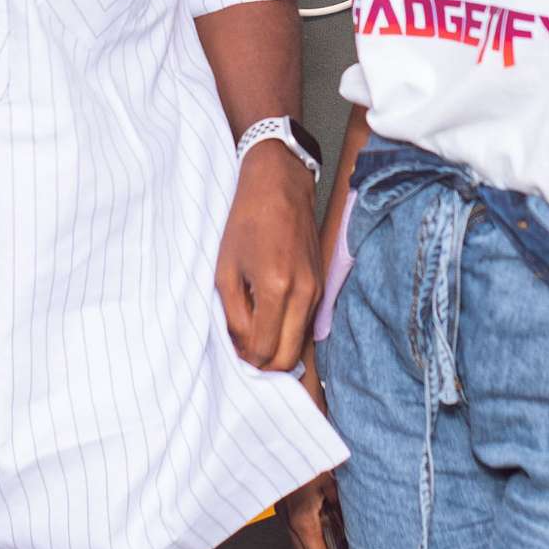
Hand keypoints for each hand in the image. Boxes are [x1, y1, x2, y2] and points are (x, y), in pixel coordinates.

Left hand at [214, 141, 318, 371]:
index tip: (233, 355)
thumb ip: (233, 314)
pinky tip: (267, 316)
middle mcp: (304, 293)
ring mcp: (318, 290)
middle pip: (288, 357)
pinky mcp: (322, 285)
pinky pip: (305, 323)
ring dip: (276, 348)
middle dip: (264, 364)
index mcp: (276, 288)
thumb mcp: (226, 270)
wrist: (279, 185)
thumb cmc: (247, 222)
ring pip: (299, 343)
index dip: (247, 360)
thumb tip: (242, 347)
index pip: (265, 349)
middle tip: (242, 354)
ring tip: (252, 332)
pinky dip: (287, 330)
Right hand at [282, 360, 350, 548]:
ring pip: (298, 539)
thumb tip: (358, 522)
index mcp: (301, 512)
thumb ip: (345, 499)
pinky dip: (310, 530)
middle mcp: (287, 513)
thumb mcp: (336, 469)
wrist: (288, 401)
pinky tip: (326, 522)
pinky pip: (295, 521)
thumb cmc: (310, 430)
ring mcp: (280, 502)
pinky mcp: (281, 492)